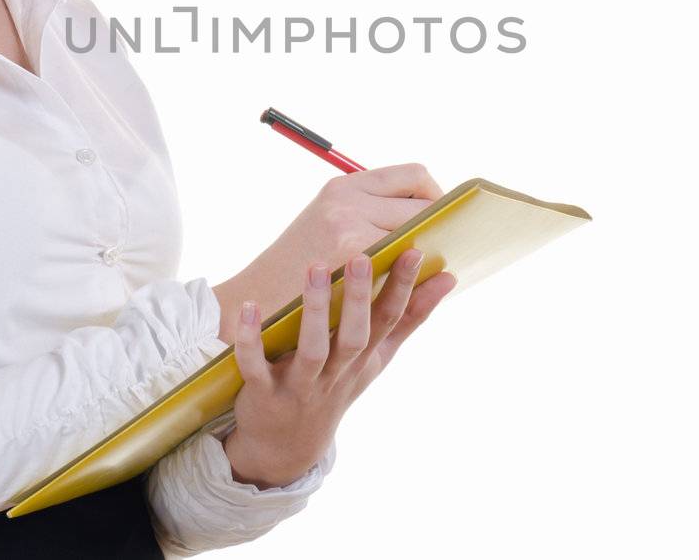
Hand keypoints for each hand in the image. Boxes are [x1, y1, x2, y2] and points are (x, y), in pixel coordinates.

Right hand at [211, 163, 444, 344]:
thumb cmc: (292, 267)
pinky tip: (421, 286)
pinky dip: (417, 281)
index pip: (413, 176)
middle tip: (440, 246)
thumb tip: (430, 212)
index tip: (436, 217)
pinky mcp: (348, 272)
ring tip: (432, 266)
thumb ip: (371, 211)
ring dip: (427, 255)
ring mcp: (347, 237)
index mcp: (342, 187)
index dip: (434, 195)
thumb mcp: (328, 221)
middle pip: (420, 206)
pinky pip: (400, 272)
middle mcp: (346, 205)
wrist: (246, 307)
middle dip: (435, 227)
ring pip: (415, 241)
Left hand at [221, 247, 456, 487]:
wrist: (287, 447)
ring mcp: (301, 385)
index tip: (414, 251)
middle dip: (359, 299)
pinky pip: (256, 367)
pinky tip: (249, 308)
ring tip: (315, 268)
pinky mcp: (264, 393)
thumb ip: (410, 318)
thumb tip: (449, 277)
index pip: (389, 321)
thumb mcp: (377, 358)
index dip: (404, 288)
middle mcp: (337, 372)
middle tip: (362, 256)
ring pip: (312, 349)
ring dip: (314, 311)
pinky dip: (250, 340)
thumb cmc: (336, 387)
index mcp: (364, 358)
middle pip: (354, 337)